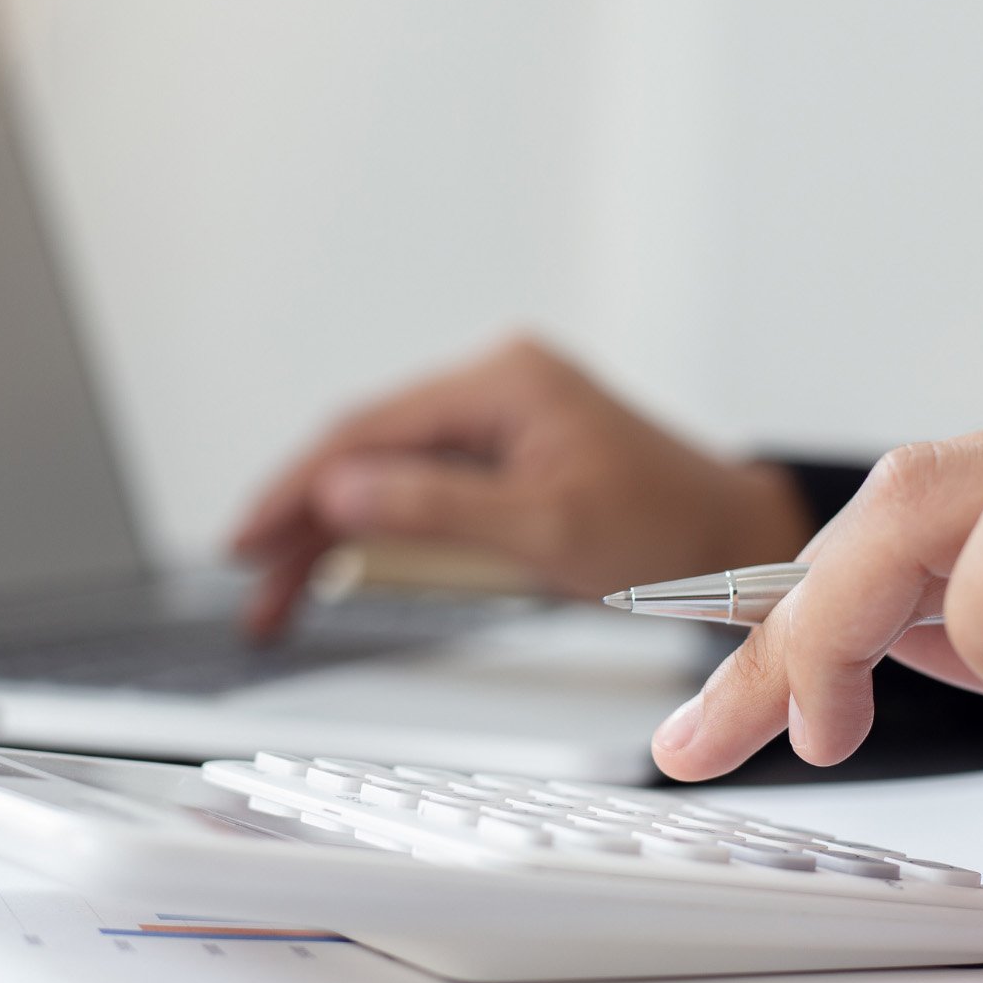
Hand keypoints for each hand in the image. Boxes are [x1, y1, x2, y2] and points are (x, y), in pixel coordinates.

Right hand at [230, 336, 810, 639]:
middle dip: (300, 518)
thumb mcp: (549, 528)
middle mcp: (493, 385)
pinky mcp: (504, 454)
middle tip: (251, 587)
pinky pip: (420, 486)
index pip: (367, 429)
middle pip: (365, 449)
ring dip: (329, 532)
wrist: (738, 543)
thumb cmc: (669, 533)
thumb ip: (438, 509)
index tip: (244, 540)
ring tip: (278, 600)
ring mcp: (498, 416)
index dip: (296, 487)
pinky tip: (336, 570)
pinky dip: (378, 530)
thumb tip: (341, 492)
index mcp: (502, 382)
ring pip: (384, 471)